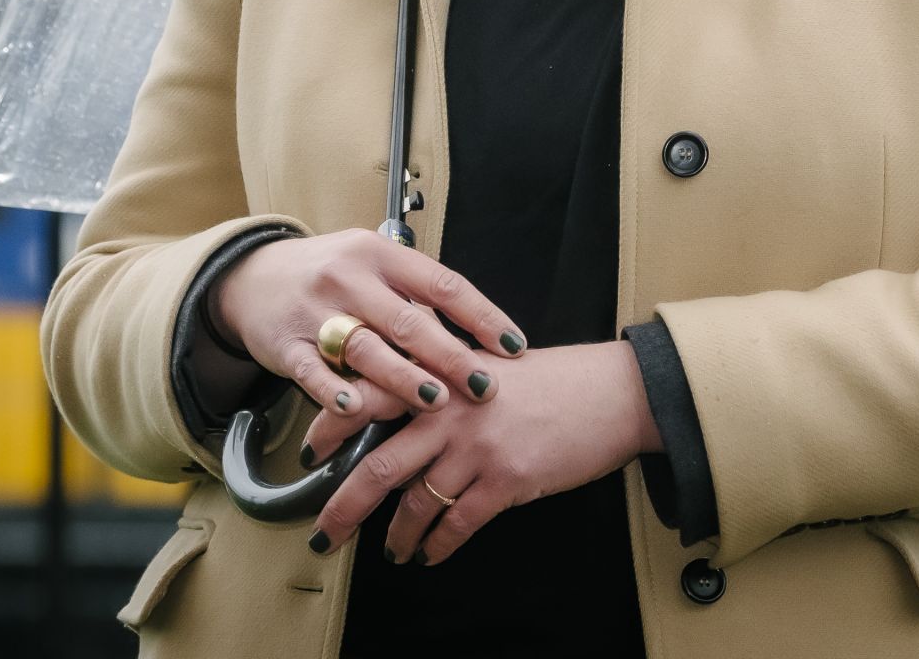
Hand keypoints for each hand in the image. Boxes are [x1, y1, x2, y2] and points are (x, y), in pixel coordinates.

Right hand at [212, 228, 527, 421]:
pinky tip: (357, 409)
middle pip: (407, 320)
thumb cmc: (327, 275)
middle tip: (485, 387)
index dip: (481, 315)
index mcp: (379, 253)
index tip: (513, 345)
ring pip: (366, 347)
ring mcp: (315, 310)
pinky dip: (335, 391)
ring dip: (404, 378)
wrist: (249, 276)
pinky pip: (312, 371)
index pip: (441, 283)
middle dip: (450, 356)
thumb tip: (472, 336)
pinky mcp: (285, 343)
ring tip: (436, 401)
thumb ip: (411, 297)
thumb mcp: (370, 267)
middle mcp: (349, 277)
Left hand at [303, 340, 658, 564]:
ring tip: (391, 552)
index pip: (367, 399)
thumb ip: (440, 378)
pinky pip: (458, 524)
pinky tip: (432, 555)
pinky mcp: (506, 480)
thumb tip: (399, 405)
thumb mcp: (485, 363)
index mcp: (439, 376)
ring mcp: (476, 447)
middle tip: (324, 532)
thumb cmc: (550, 379)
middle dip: (344, 507)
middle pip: (378, 466)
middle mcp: (449, 411)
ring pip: (415, 504)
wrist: (610, 393)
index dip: (330, 428)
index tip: (308, 455)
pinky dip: (439, 546)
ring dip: (397, 536)